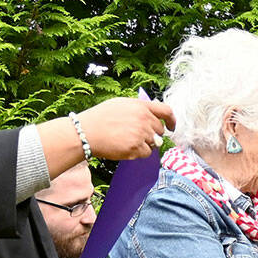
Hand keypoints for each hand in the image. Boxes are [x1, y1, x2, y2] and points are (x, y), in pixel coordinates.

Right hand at [36, 96, 173, 180]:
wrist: (85, 132)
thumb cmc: (100, 118)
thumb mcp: (120, 105)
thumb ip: (139, 108)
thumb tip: (156, 115)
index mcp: (140, 106)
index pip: (166, 111)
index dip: (172, 120)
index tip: (171, 127)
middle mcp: (143, 119)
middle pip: (160, 130)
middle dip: (152, 134)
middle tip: (135, 135)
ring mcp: (141, 134)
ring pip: (154, 142)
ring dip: (145, 143)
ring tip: (126, 139)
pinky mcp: (136, 147)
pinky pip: (147, 153)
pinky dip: (139, 153)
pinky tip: (125, 147)